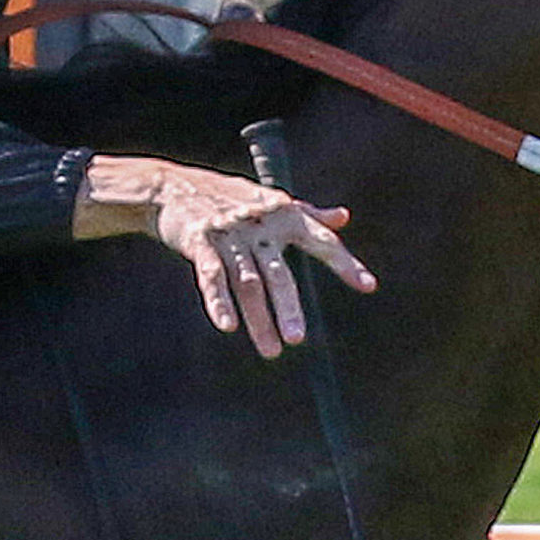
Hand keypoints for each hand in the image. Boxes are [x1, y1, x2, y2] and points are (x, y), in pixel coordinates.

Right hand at [75, 154, 377, 358]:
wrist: (171, 186)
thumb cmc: (227, 197)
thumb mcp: (270, 200)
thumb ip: (307, 212)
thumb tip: (344, 218)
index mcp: (284, 213)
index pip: (321, 240)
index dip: (345, 263)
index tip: (368, 286)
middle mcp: (261, 224)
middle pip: (279, 273)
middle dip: (288, 307)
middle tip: (298, 339)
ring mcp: (230, 233)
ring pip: (248, 283)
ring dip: (259, 319)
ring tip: (272, 352)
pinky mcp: (200, 241)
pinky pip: (212, 276)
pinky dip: (218, 302)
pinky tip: (227, 326)